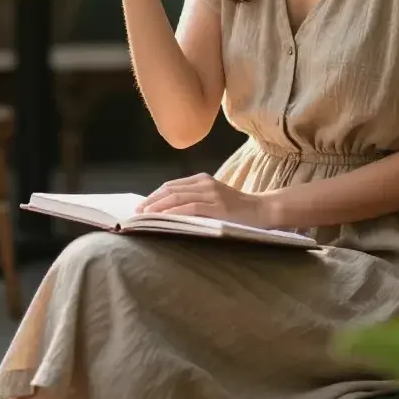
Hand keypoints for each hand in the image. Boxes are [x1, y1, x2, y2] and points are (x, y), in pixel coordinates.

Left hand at [136, 173, 271, 228]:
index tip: (141, 206)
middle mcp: (205, 182)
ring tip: (145, 216)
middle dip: (151, 201)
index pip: (171, 186)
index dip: (154, 196)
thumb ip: (195, 200)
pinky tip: (164, 219)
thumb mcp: (213, 199)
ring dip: (158, 207)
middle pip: (171, 190)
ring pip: (177, 197)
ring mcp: (212, 193)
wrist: (262, 210)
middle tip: (137, 213)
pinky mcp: (218, 207)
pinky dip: (174, 212)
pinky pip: (190, 208)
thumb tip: (167, 211)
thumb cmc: (236, 209)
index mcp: (202, 179)